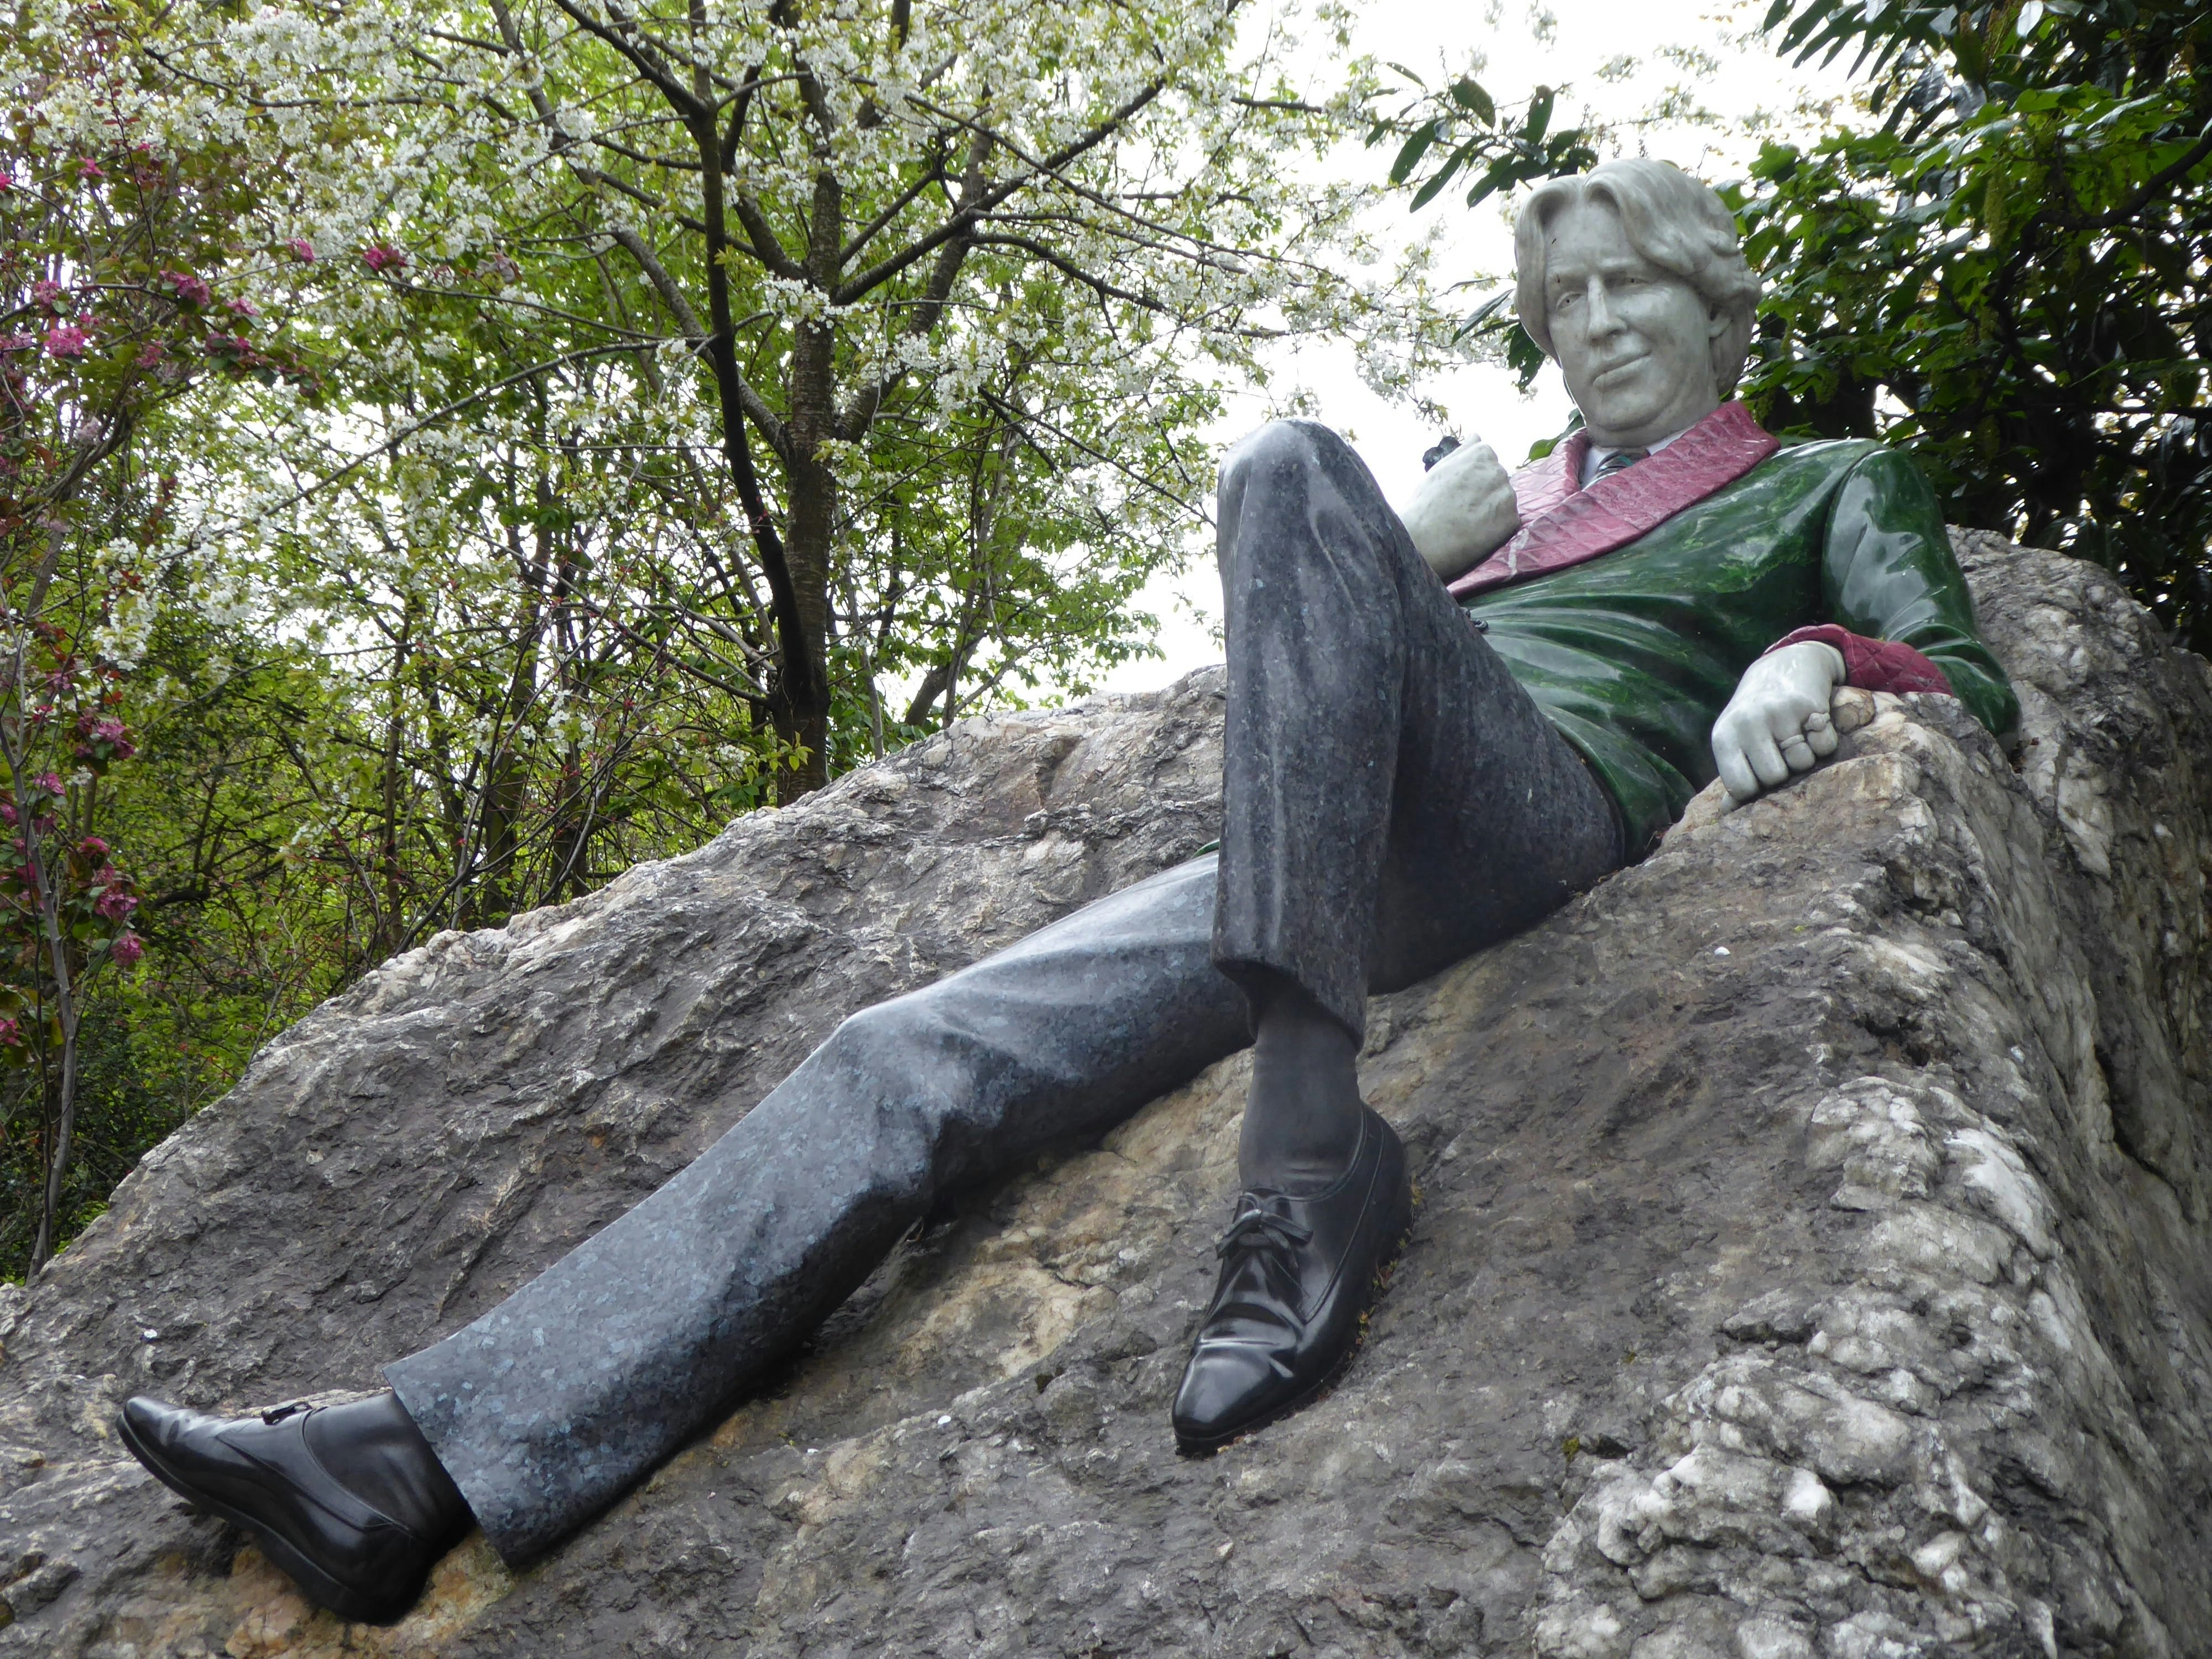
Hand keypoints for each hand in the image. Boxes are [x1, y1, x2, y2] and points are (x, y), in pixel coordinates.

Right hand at [1400, 439, 1519, 580]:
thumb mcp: (1441, 468)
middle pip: (1498, 481)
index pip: (1488, 462)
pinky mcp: (1511, 519)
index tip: (1459, 492)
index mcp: (1482, 453)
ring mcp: (1507, 495)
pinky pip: (1508, 522)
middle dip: (1486, 493)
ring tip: (1470, 522)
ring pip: (1504, 501)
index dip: (1473, 480)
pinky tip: (1478, 533)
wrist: (1423, 537)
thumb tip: (1477, 436)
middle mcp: (1499, 470)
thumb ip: (1463, 451)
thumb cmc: (1426, 502)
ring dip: (1492, 510)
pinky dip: (1497, 528)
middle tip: (1463, 509)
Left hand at [1711, 641, 1846, 806]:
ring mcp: (1778, 713)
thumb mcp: (1735, 739)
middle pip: (1774, 777)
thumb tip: (1729, 813)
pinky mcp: (1808, 705)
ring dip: (1805, 757)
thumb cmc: (1756, 715)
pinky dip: (1823, 742)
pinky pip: (1824, 746)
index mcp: (1724, 737)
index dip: (1755, 790)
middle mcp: (1748, 723)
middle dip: (1784, 773)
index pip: (1741, 787)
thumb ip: (1734, 775)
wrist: (1784, 665)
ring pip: (1803, 763)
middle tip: (1781, 753)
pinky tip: (1811, 726)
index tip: (1760, 778)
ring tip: (1795, 737)